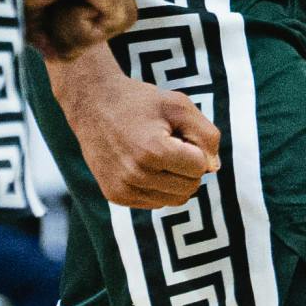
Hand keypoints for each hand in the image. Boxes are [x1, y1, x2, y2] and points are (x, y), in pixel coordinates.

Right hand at [23, 0, 136, 59]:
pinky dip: (75, 18)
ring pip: (74, 48)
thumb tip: (47, 56)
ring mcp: (113, 19)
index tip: (48, 3)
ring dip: (63, 22)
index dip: (46, 35)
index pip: (64, 45)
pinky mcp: (121, 18)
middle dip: (53, 28)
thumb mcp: (33, 0)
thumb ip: (36, 33)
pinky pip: (85, 39)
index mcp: (84, 10)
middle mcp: (102, 16)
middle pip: (67, 52)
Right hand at [55, 46, 220, 207]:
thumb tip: (213, 169)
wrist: (92, 103)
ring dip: (175, 180)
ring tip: (157, 155)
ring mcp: (124, 188)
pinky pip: (155, 203)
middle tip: (169, 143)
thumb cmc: (139, 102)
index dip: (195, 148)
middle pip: (190, 187)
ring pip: (175, 200)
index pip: (199, 168)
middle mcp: (136, 175)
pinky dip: (158, 187)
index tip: (177, 133)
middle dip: (187, 166)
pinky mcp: (115, 195)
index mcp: (154, 151)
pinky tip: (145, 165)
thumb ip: (206, 135)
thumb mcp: (179, 105)